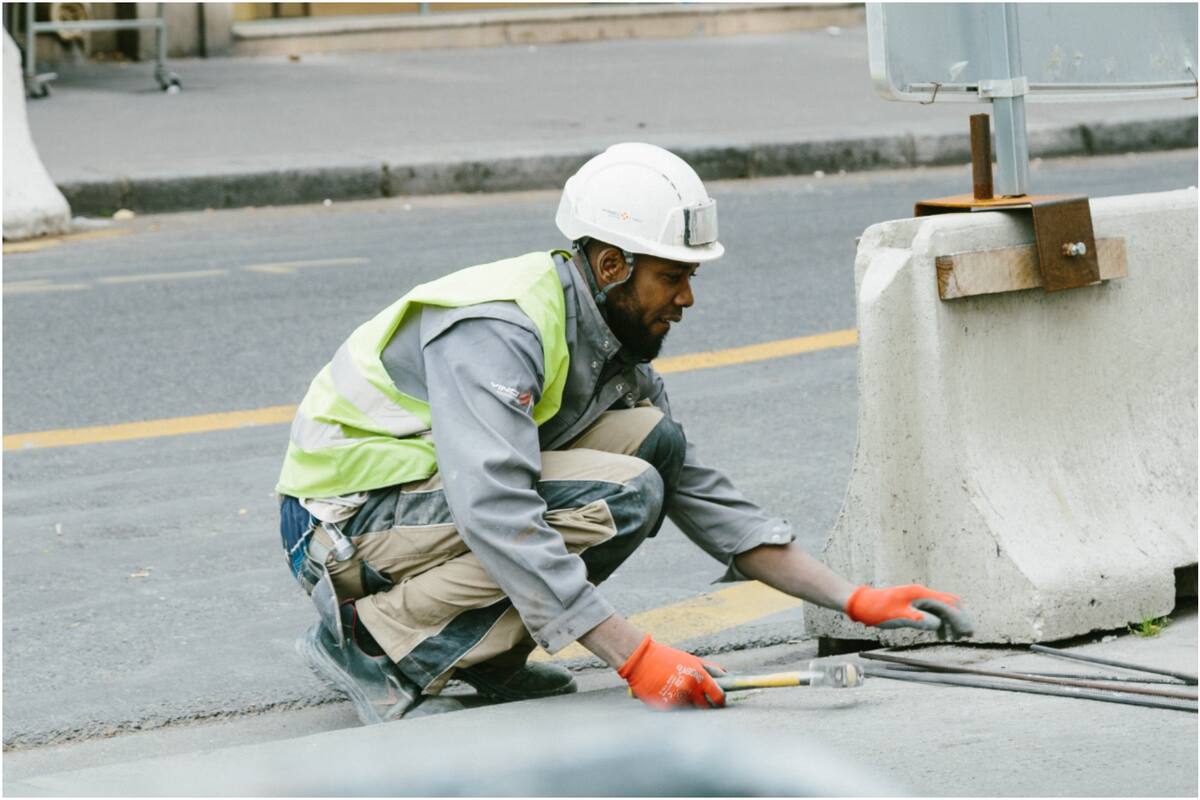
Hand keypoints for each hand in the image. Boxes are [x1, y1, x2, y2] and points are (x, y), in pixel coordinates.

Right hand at [618, 635, 725, 709]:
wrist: (640, 660)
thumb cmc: (667, 657)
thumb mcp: (691, 659)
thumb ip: (709, 669)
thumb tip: (727, 675)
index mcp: (699, 676)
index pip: (718, 696)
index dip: (720, 701)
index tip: (719, 702)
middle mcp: (690, 689)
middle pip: (705, 707)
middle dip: (705, 705)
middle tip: (701, 701)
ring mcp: (677, 699)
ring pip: (689, 710)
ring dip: (687, 705)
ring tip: (679, 695)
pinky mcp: (664, 707)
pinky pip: (674, 711)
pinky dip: (673, 706)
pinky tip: (667, 696)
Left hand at [845, 584, 974, 639]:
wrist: (861, 603)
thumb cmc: (877, 610)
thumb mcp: (897, 616)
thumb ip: (918, 619)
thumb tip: (938, 624)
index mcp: (920, 594)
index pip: (947, 604)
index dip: (959, 618)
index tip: (967, 632)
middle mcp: (921, 593)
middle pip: (949, 603)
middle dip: (960, 618)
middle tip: (968, 634)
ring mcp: (918, 597)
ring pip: (942, 607)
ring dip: (951, 621)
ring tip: (956, 637)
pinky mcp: (914, 603)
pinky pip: (933, 611)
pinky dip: (941, 621)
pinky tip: (941, 634)